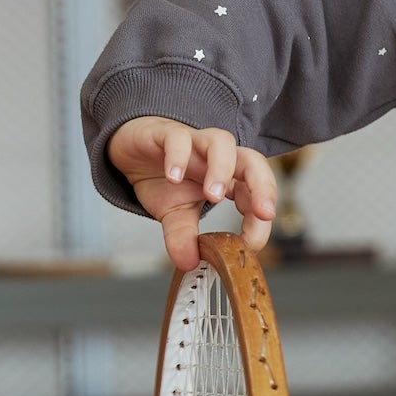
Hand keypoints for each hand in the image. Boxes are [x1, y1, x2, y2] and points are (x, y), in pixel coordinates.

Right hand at [106, 116, 277, 272]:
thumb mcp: (174, 214)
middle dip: (263, 186)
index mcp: (228, 178)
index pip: (255, 193)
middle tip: (262, 213)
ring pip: (221, 142)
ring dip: (222, 169)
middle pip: (253, 160)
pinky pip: (178, 137)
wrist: (131, 150)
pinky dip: (178, 156)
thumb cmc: (162, 178)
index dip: (259, 218)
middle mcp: (217, 158)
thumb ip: (183, 237)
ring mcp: (195, 142)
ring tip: (213, 196)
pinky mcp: (167, 132)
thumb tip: (188, 263)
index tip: (252, 244)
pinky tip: (173, 176)